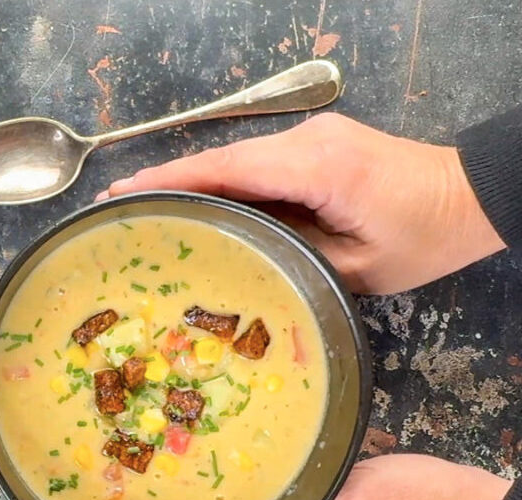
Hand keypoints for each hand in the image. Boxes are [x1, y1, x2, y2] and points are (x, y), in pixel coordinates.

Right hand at [97, 113, 505, 294]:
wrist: (474, 194)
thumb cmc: (426, 236)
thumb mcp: (359, 267)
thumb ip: (296, 257)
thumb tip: (241, 259)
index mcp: (319, 167)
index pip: (228, 168)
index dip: (172, 179)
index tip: (125, 191)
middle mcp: (309, 141)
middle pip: (223, 159)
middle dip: (169, 179)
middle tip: (119, 205)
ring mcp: (312, 138)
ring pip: (236, 159)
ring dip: (192, 181)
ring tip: (147, 207)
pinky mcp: (316, 147)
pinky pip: (257, 164)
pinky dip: (222, 182)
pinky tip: (197, 204)